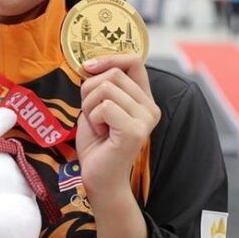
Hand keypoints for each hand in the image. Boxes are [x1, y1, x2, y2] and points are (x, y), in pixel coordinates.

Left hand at [76, 54, 160, 196]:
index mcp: (144, 98)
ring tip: (98, 125)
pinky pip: (105, 107)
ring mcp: (145, 119)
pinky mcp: (135, 131)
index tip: (87, 68)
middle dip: (90, 90)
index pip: (134, 61)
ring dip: (90, 106)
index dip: (108, 59)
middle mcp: (150, 107)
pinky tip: (102, 134)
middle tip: (92, 114)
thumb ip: (102, 85)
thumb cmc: (97, 144)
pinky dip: (93, 118)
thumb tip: (90, 63)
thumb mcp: (98, 107)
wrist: (99, 179)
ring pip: (106, 89)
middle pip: (114, 73)